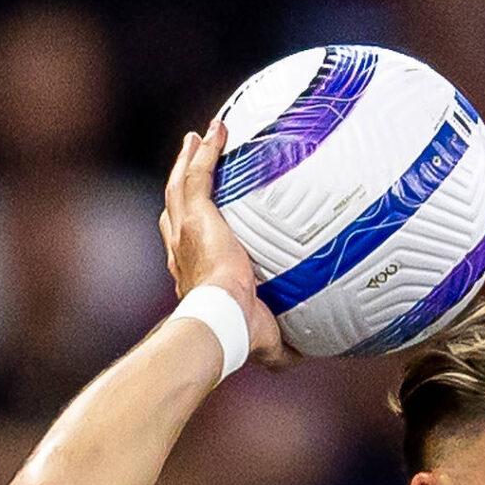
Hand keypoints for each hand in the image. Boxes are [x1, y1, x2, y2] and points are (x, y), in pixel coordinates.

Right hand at [160, 122, 287, 368]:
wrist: (222, 320)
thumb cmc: (238, 335)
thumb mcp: (267, 343)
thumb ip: (284, 347)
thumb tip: (309, 354)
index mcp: (191, 274)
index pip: (184, 245)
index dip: (188, 228)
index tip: (199, 217)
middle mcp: (181, 249)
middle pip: (175, 207)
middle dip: (180, 183)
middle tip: (190, 161)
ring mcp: (186, 230)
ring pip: (180, 185)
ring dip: (188, 158)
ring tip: (198, 138)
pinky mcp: (197, 217)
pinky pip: (198, 174)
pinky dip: (205, 150)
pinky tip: (217, 130)